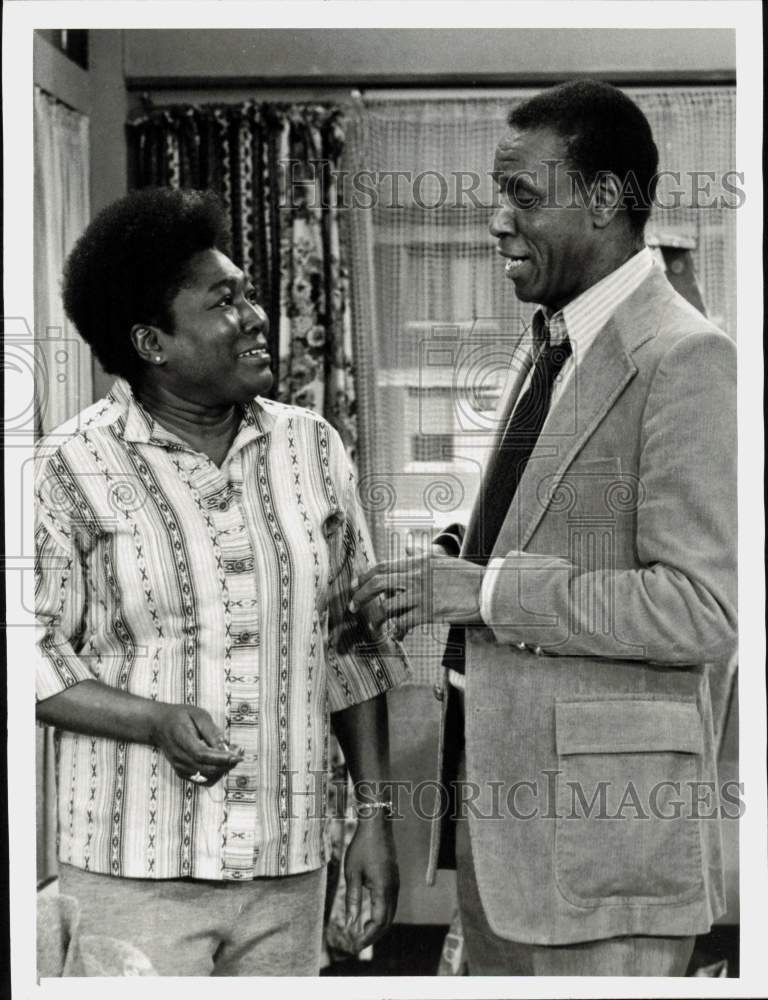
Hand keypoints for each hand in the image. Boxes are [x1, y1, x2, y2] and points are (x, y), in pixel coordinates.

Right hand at [148, 703, 242, 784]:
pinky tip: (222, 761)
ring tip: (233, 755)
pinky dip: (216, 773)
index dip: (221, 757)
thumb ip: (211, 731)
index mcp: (181, 738)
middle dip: (227, 763)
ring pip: (207, 777)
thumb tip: (226, 747)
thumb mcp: (198, 715)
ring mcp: (179, 767)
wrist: (158, 725)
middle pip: (206, 768)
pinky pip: (203, 779)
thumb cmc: (180, 716)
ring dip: (223, 769)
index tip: (238, 755)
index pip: (201, 754)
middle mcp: (178, 757)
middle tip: (240, 752)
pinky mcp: (182, 773)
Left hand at [344, 818, 398, 950]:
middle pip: (387, 921)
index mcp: (383, 888)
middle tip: (357, 945)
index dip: (367, 936)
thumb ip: (353, 899)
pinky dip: (382, 915)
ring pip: (391, 913)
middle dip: (373, 936)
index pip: (379, 922)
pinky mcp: (394, 879)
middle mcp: (393, 889)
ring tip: (362, 934)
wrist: (377, 825)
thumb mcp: (352, 873)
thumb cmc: (361, 847)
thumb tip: (351, 924)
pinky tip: (370, 917)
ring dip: (378, 926)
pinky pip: (391, 904)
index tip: (355, 945)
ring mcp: (396, 883)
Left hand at [351, 552, 484, 639]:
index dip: (363, 577)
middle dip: (360, 596)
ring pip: (387, 606)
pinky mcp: (429, 612)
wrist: (486, 590)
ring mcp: (421, 594)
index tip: (354, 586)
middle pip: (377, 584)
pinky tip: (396, 635)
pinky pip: (403, 623)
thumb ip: (420, 554)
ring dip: (376, 618)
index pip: (382, 567)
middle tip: (353, 607)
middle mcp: (416, 576)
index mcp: (417, 562)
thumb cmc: (466, 576)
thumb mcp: (441, 559)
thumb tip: (406, 546)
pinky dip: (395, 631)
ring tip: (374, 626)